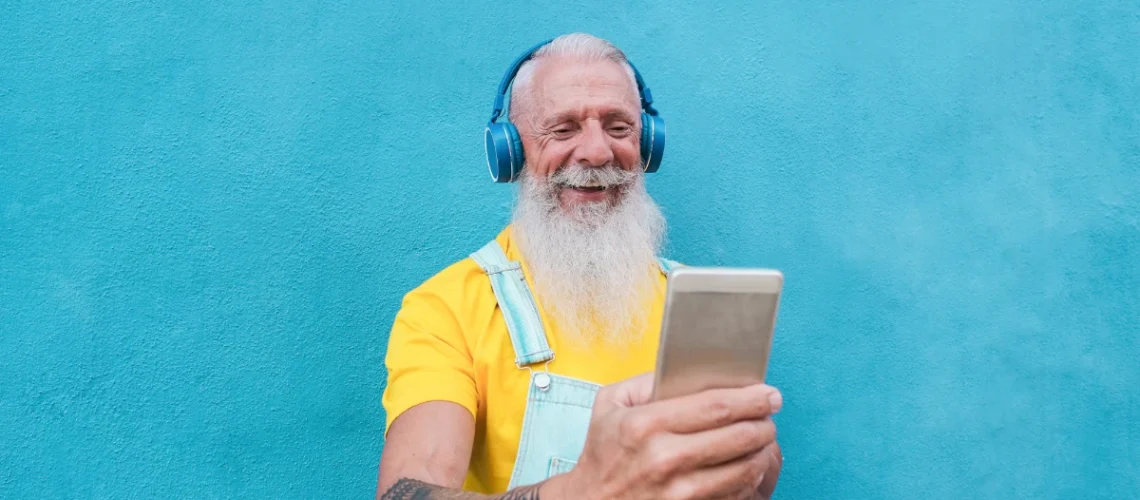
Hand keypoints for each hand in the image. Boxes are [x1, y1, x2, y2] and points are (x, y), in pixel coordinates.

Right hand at [547, 373, 781, 499]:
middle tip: (769, 415)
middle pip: (739, 435)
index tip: (767, 394)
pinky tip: (748, 466)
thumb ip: (644, 381)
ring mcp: (680, 491)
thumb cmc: (603, 455)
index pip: (716, 405)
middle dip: (764, 422)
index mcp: (646, 424)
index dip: (751, 398)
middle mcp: (665, 457)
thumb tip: (685, 368)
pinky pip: (736, 494)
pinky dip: (750, 479)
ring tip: (762, 439)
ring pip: (745, 467)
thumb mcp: (609, 405)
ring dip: (762, 450)